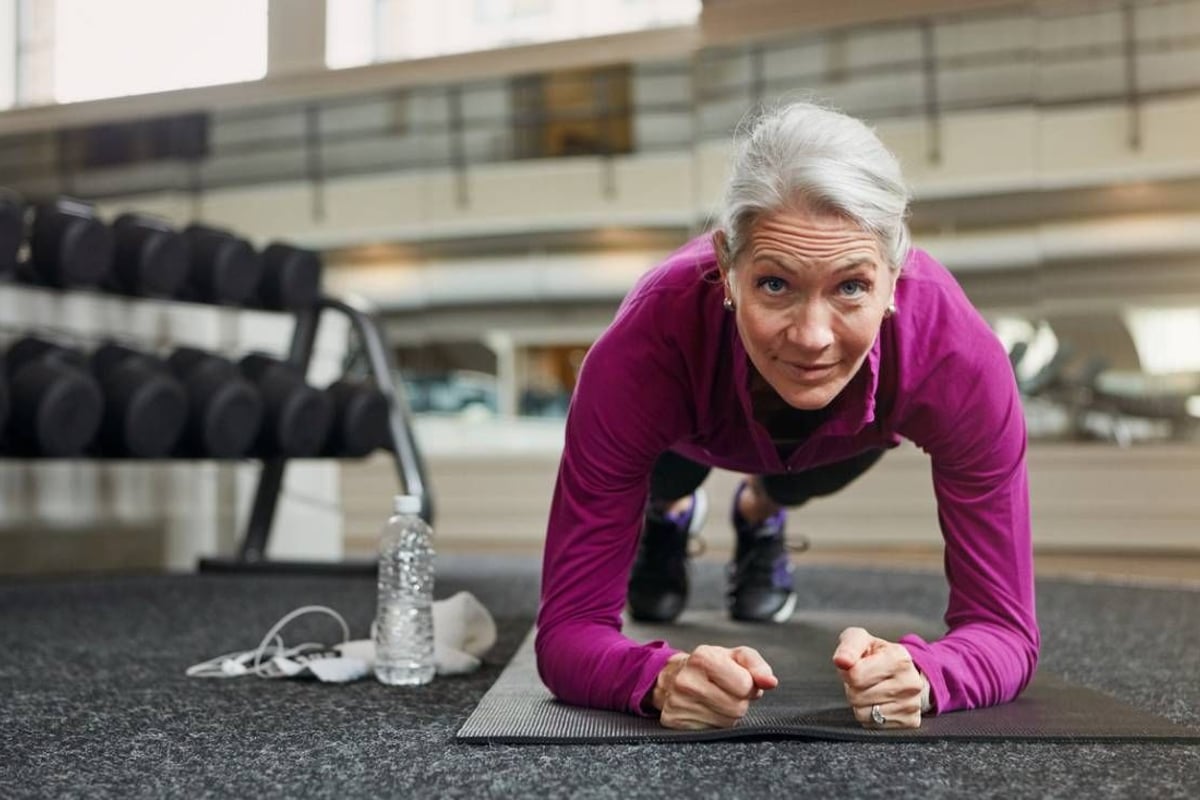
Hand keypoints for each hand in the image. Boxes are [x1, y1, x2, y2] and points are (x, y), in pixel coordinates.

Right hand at [650, 645, 777, 729]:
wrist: (672, 677)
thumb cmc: (711, 666)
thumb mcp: (735, 657)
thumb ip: (757, 665)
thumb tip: (771, 682)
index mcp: (703, 658)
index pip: (744, 685)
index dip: (748, 685)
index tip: (739, 679)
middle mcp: (687, 680)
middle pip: (737, 707)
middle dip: (739, 701)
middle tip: (727, 691)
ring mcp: (678, 702)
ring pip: (727, 722)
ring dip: (728, 713)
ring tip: (716, 700)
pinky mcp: (674, 721)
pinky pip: (711, 732)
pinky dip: (714, 723)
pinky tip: (705, 709)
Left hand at [832, 627, 925, 729]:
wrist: (904, 670)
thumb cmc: (877, 654)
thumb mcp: (860, 640)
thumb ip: (848, 647)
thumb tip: (841, 661)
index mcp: (899, 658)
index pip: (856, 676)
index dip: (848, 672)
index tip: (855, 666)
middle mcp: (910, 683)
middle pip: (857, 696)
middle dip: (853, 688)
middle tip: (864, 679)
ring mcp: (911, 704)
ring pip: (863, 713)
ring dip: (860, 703)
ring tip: (870, 689)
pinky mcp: (910, 721)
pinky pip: (872, 725)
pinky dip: (870, 716)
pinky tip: (879, 702)